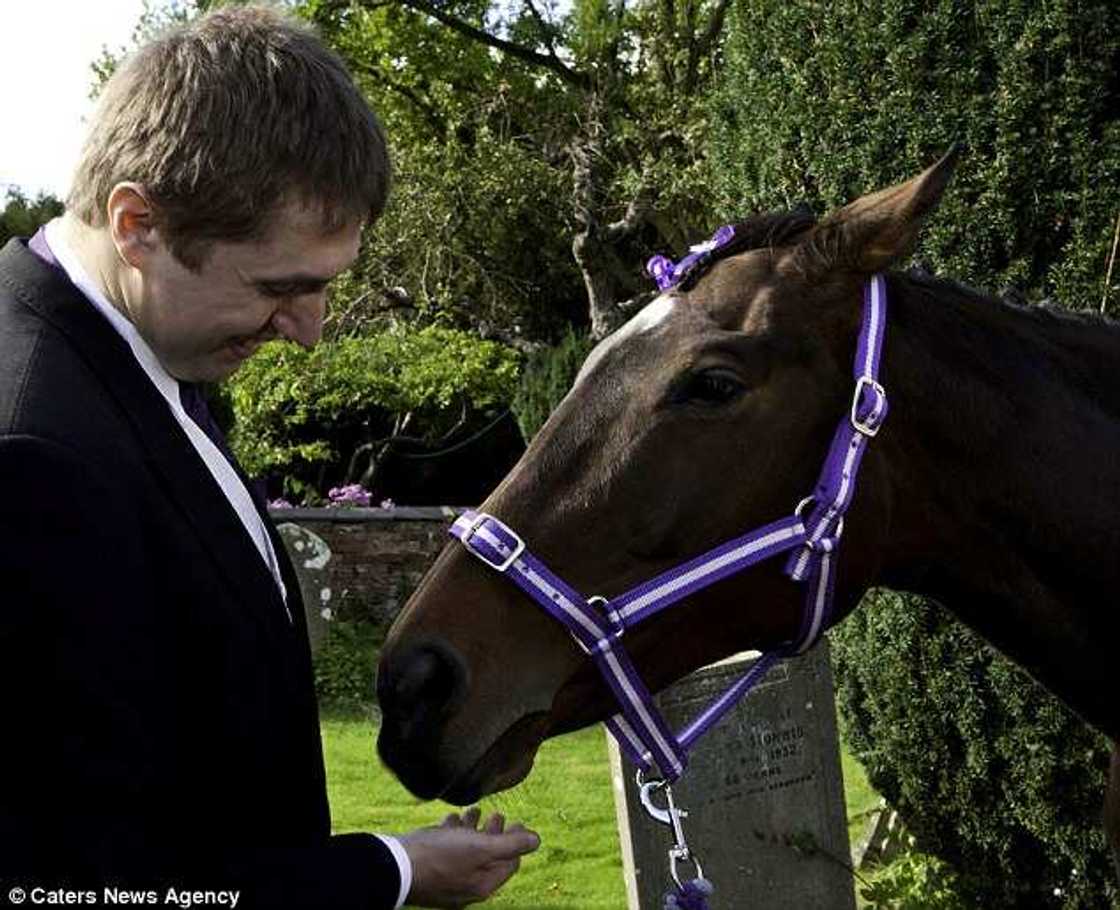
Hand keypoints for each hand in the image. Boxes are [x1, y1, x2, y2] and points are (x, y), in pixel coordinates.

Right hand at [400, 807, 540, 907]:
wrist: (395, 865)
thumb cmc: (440, 857)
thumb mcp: (481, 848)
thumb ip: (511, 844)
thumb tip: (536, 840)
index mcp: (483, 885)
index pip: (510, 863)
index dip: (517, 841)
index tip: (517, 822)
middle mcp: (466, 886)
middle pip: (489, 858)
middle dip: (495, 834)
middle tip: (498, 815)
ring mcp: (446, 880)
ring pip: (467, 851)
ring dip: (473, 829)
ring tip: (475, 811)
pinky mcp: (430, 869)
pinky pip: (447, 850)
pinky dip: (453, 833)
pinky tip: (452, 819)